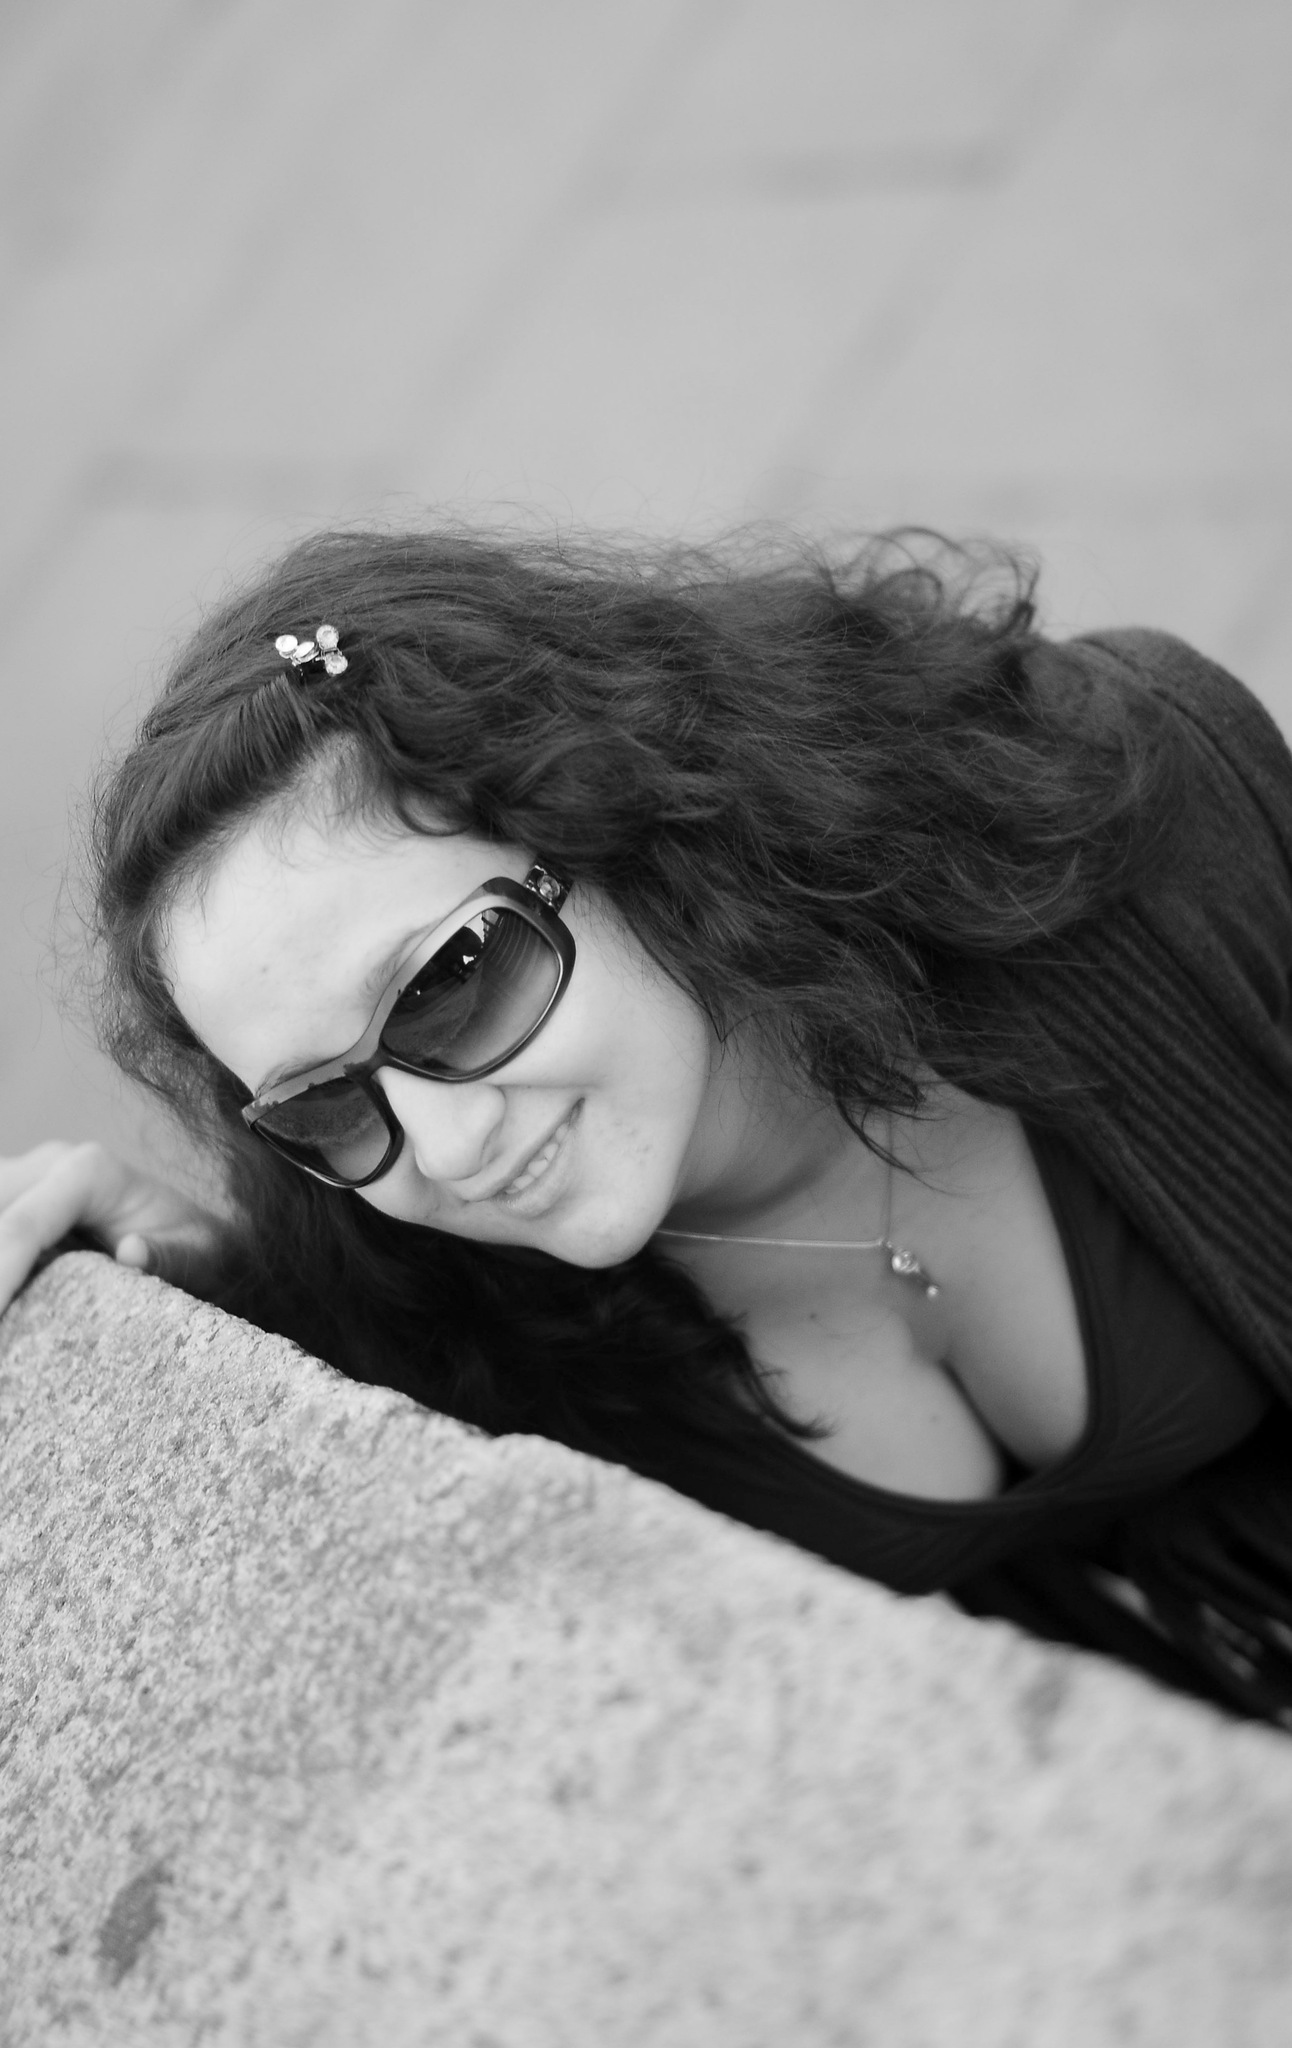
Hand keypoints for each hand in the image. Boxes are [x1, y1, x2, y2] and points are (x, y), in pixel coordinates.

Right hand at [0, 1141, 225, 1316]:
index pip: (23, 1227)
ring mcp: (29, 1180)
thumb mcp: (201, 1254)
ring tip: (7, 1325)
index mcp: (90, 1172)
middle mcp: (53, 1165)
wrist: (199, 1236)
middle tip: (1, 1340)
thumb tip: (131, 1252)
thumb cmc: (201, 1248)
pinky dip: (1, 1260)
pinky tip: (10, 1308)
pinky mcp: (20, 1201)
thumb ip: (170, 1256)